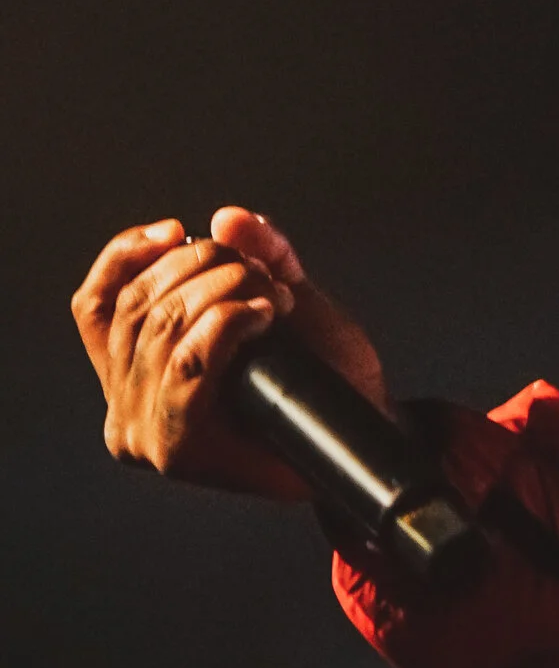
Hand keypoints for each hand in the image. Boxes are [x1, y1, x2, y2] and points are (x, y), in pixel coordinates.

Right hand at [74, 206, 385, 494]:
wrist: (356, 433)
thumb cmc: (319, 375)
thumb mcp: (285, 296)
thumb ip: (259, 254)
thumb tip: (230, 218)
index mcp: (128, 370)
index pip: (94, 305)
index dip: (125, 255)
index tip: (176, 229)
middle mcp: (123, 404)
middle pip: (137, 306)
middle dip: (204, 268)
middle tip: (261, 272)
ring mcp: (144, 431)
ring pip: (163, 329)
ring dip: (223, 292)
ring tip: (272, 295)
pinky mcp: (175, 449)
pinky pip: (187, 365)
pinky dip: (225, 326)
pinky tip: (261, 315)